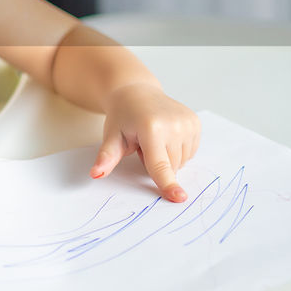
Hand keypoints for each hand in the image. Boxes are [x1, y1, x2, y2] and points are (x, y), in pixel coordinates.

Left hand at [90, 82, 200, 201]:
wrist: (137, 92)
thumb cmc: (123, 117)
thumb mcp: (112, 137)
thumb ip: (107, 157)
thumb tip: (96, 174)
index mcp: (152, 128)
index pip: (159, 164)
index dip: (168, 183)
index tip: (180, 198)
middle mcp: (173, 124)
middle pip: (171, 167)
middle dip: (156, 164)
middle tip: (143, 145)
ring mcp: (187, 122)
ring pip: (182, 162)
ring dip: (168, 158)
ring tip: (155, 139)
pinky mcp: (195, 122)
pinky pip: (190, 152)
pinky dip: (178, 150)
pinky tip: (167, 136)